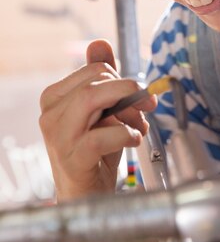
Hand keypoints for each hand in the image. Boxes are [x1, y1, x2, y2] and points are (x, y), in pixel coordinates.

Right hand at [39, 39, 156, 200]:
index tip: (141, 95)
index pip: (95, 70)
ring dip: (128, 111)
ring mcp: (58, 136)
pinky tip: (133, 140)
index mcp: (55, 97)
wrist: (88, 198)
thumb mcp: (103, 111)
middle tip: (147, 107)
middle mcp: (50, 114)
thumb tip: (100, 43)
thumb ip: (101, 77)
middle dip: (130, 92)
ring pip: (94, 99)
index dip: (124, 78)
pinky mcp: (72, 158)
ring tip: (139, 126)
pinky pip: (103, 134)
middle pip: (97, 82)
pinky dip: (127, 134)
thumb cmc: (96, 153)